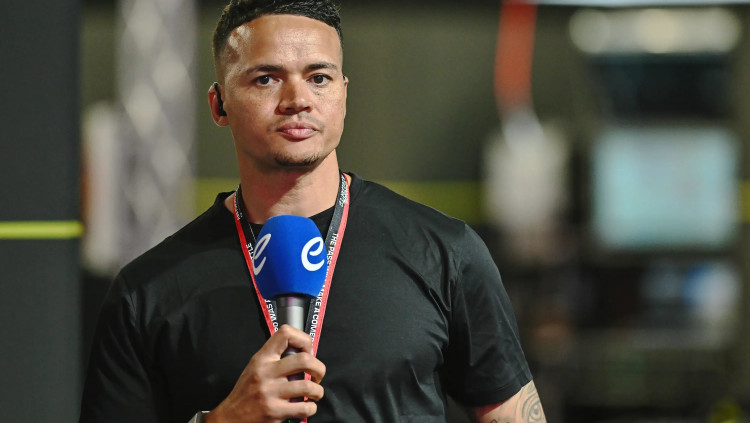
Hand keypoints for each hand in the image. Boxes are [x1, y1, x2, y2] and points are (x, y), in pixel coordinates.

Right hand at [206, 325, 325, 422]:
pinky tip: (307, 407)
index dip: (304, 340)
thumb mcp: (256, 367)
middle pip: (304, 360)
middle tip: (318, 375)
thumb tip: (303, 353)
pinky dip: (311, 408)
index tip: (308, 351)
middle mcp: (266, 373)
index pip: (285, 334)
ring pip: (308, 386)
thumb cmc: (247, 392)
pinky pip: (304, 408)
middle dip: (319, 368)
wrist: (230, 417)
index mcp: (262, 358)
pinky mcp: (274, 412)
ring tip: (315, 393)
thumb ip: (275, 358)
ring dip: (318, 391)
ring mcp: (270, 392)